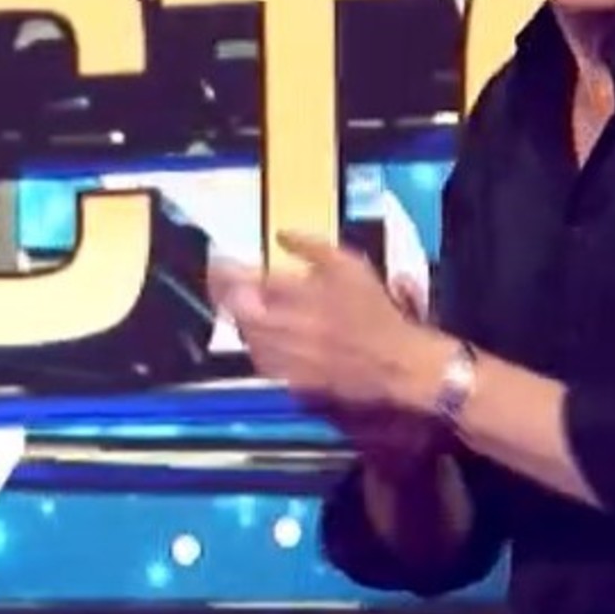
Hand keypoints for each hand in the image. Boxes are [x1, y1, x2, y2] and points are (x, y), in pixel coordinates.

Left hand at [213, 232, 450, 416]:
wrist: (395, 361)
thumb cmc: (372, 309)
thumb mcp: (348, 265)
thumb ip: (310, 246)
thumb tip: (281, 234)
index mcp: (295, 295)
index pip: (243, 281)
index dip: (225, 271)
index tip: (220, 263)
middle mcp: (283, 327)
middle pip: (237, 312)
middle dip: (226, 296)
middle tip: (225, 286)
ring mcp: (285, 356)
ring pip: (246, 337)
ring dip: (241, 322)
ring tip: (246, 310)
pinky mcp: (292, 379)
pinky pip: (262, 361)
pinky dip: (257, 346)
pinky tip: (264, 338)